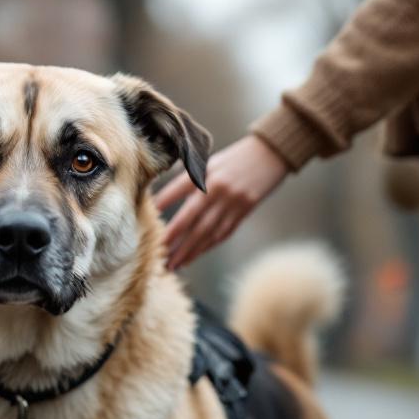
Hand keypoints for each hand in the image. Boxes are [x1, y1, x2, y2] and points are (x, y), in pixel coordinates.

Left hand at [155, 135, 290, 269]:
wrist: (270, 154)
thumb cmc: (234, 158)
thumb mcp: (210, 161)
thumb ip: (189, 180)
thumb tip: (161, 201)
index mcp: (206, 172)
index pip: (178, 189)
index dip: (162, 203)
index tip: (147, 217)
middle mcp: (218, 189)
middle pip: (191, 218)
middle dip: (173, 238)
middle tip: (158, 253)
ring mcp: (233, 202)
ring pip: (206, 232)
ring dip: (189, 250)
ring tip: (173, 264)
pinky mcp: (244, 211)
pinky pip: (222, 234)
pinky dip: (207, 247)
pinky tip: (194, 256)